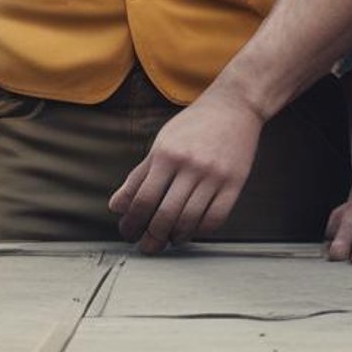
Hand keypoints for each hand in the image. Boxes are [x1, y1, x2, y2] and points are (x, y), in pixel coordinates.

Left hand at [109, 86, 262, 250]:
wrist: (234, 106)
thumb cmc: (194, 125)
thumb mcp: (161, 143)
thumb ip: (138, 175)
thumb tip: (117, 206)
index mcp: (167, 154)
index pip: (143, 199)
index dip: (132, 222)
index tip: (129, 232)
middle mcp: (190, 165)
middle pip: (165, 215)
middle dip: (152, 237)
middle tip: (147, 245)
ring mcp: (214, 175)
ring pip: (189, 220)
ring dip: (175, 237)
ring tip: (169, 239)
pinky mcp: (234, 183)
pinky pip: (215, 218)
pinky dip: (201, 231)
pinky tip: (193, 229)